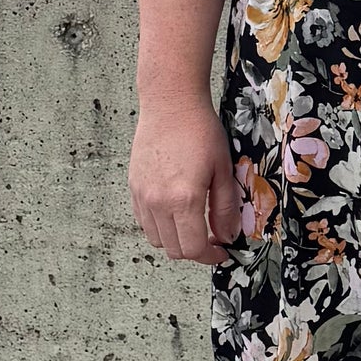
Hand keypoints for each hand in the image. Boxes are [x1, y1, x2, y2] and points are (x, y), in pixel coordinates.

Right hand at [129, 95, 240, 264]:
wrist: (170, 104)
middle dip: (194, 251)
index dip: (210, 256)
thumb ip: (225, 209)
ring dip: (175, 239)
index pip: (193, 249)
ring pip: (156, 239)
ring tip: (192, 224)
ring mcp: (142, 196)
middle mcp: (158, 202)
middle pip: (173, 249)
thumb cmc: (200, 131)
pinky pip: (143, 221)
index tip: (221, 251)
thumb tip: (227, 236)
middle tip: (210, 240)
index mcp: (183, 200)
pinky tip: (174, 211)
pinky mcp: (133, 187)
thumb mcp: (223, 170)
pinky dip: (159, 226)